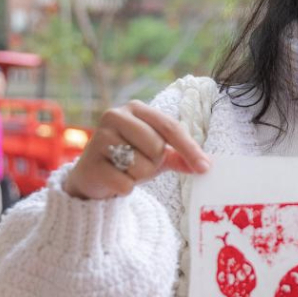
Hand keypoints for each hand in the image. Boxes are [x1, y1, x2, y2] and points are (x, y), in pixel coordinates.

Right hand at [64, 100, 210, 199]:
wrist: (92, 178)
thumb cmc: (129, 160)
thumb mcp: (156, 154)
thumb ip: (180, 155)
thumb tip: (207, 164)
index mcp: (135, 108)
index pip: (170, 127)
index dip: (189, 148)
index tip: (205, 167)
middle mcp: (115, 116)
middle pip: (156, 147)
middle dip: (154, 162)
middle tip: (139, 162)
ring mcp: (99, 138)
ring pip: (141, 166)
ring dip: (139, 176)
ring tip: (125, 170)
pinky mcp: (90, 163)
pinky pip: (125, 183)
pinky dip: (125, 188)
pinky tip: (114, 180)